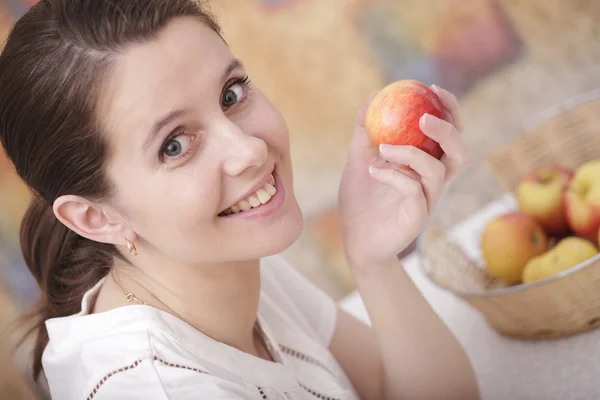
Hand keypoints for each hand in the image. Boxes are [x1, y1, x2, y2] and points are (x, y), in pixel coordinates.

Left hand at [338, 85, 469, 271]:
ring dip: (412, 153)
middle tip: (423, 117)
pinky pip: (414, 191)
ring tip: (383, 148)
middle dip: (447, 130)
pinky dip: (394, 176)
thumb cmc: (361, 200)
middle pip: (459, 153)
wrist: (354, 241)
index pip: (450, 134)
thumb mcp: (359, 159)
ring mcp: (428, 201)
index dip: (449, 110)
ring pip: (437, 172)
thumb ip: (365, 131)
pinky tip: (372, 171)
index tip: (431, 89)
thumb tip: (373, 96)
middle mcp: (433, 182)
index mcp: (426, 165)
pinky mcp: (417, 218)